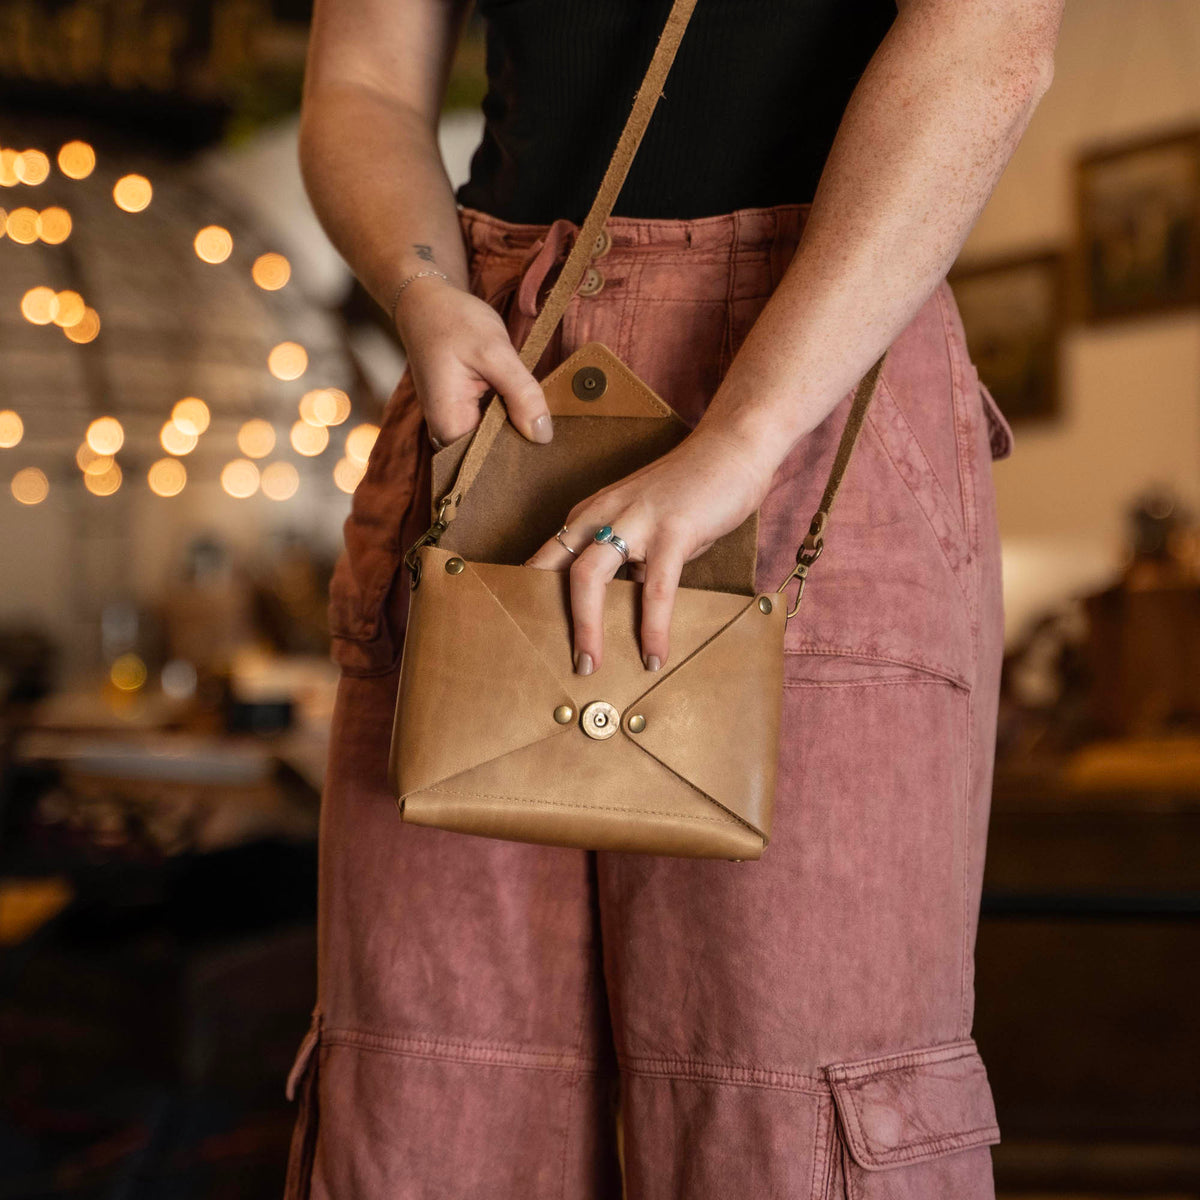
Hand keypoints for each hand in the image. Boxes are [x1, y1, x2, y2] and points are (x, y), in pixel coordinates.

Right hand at [393, 276, 553, 446]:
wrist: (426, 302)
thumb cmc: (453, 322)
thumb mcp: (494, 352)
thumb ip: (521, 394)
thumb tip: (544, 436)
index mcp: (449, 426)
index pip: (492, 462)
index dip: (524, 457)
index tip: (555, 453)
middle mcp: (448, 434)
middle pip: (494, 456)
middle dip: (525, 444)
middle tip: (563, 433)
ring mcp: (455, 426)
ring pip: (497, 442)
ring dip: (521, 430)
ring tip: (550, 422)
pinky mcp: (464, 416)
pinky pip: (493, 428)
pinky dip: (513, 418)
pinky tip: (532, 410)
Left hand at [523, 426, 774, 674]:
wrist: (732, 447)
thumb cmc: (690, 490)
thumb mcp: (644, 523)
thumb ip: (627, 559)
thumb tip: (617, 606)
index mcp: (591, 513)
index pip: (549, 558)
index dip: (533, 596)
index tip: (528, 633)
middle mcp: (603, 514)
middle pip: (558, 569)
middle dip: (554, 620)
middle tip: (563, 661)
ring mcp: (636, 520)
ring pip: (591, 576)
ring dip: (588, 627)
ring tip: (591, 665)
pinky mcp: (673, 530)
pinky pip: (656, 588)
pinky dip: (653, 626)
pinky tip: (655, 654)